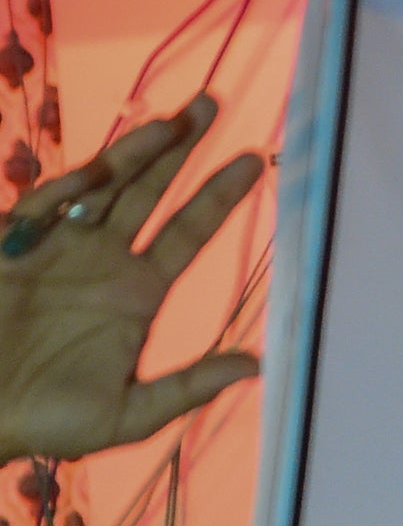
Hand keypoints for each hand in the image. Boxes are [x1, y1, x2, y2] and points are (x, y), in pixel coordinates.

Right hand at [0, 96, 266, 465]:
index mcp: (138, 293)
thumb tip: (254, 366)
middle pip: (149, 192)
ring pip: (103, 185)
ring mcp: (59, 247)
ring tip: (174, 120)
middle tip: (211, 104)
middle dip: (179, 150)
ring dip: (135, 151)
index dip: (218, 197)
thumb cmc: (50, 421)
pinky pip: (46, 207)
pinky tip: (108, 170)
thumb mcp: (132, 412)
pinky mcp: (13, 247)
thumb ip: (190, 386)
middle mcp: (103, 260)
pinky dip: (74, 188)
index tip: (251, 162)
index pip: (187, 232)